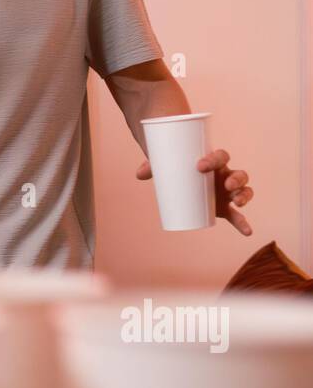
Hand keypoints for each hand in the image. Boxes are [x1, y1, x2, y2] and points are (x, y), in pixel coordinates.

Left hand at [135, 148, 253, 235]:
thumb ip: (153, 167)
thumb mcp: (167, 165)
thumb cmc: (178, 167)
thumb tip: (139, 175)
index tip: (200, 165)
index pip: (221, 156)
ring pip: (243, 191)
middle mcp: (225, 175)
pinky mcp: (225, 207)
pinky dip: (243, 223)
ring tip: (237, 203)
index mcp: (214, 161)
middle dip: (236, 179)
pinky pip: (237, 215)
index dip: (214, 159)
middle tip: (226, 184)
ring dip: (244, 196)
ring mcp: (227, 191)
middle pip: (238, 173)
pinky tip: (248, 231)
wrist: (184, 177)